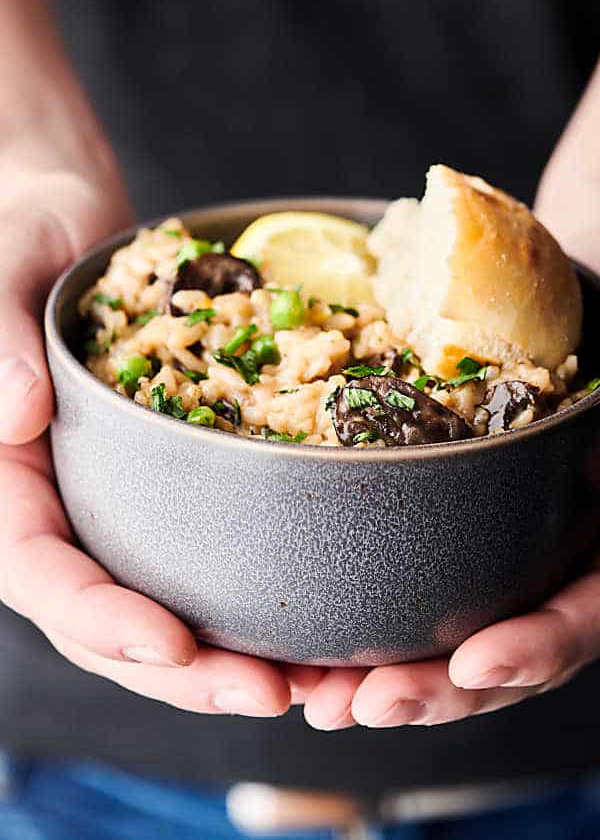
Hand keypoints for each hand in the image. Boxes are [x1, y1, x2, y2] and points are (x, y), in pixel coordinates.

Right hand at [0, 162, 324, 716]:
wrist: (69, 224)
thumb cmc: (18, 234)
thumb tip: (13, 419)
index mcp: (6, 478)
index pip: (39, 571)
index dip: (100, 619)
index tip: (171, 646)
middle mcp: (59, 505)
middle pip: (107, 619)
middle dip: (183, 670)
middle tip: (270, 692)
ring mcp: (112, 501)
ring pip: (158, 605)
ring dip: (225, 655)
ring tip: (308, 681)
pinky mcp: (164, 483)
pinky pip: (199, 551)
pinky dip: (246, 594)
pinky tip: (309, 615)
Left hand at [302, 59, 599, 731]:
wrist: (523, 280)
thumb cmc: (581, 308)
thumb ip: (588, 414)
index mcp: (595, 521)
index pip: (585, 609)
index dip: (536, 647)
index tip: (475, 663)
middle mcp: (546, 541)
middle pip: (501, 647)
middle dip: (431, 689)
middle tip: (354, 704)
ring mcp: (488, 536)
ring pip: (441, 631)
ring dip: (379, 674)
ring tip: (314, 693)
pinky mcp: (430, 514)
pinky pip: (396, 581)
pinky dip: (354, 617)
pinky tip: (302, 639)